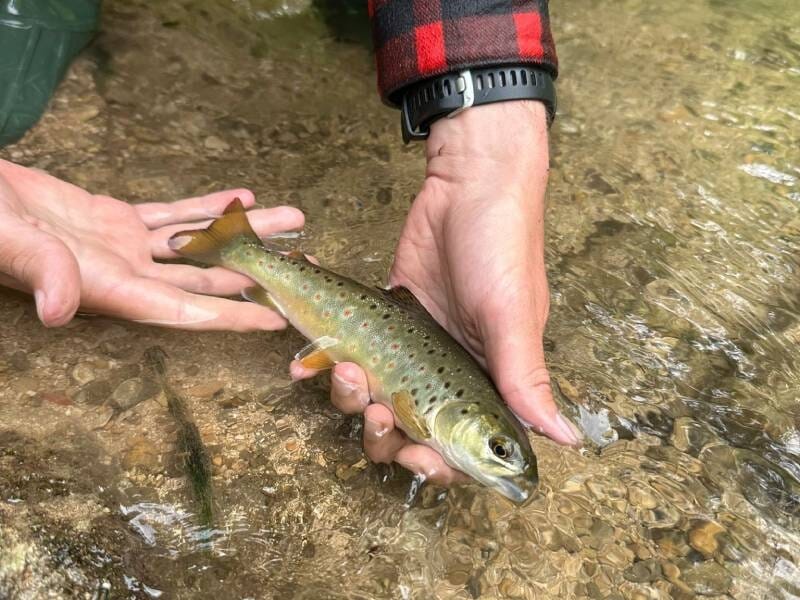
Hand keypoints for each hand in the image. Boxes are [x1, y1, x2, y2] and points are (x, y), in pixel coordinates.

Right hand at [0, 159, 303, 329]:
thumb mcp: (8, 243)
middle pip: (207, 277)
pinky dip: (206, 207)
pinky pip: (172, 215)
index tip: (276, 320)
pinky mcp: (113, 218)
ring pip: (197, 242)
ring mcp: (122, 246)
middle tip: (306, 263)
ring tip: (291, 220)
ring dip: (244, 233)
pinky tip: (240, 198)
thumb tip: (58, 311)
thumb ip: (41, 272)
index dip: (232, 315)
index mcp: (108, 288)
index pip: (183, 308)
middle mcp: (125, 273)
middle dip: (257, 271)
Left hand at [293, 101, 580, 484]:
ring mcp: (412, 346)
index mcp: (488, 381)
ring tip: (341, 366)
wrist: (467, 180)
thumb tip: (567, 440)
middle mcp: (450, 372)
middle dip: (383, 432)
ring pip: (370, 397)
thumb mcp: (511, 314)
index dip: (433, 463)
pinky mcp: (383, 317)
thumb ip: (525, 377)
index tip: (412, 454)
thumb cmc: (502, 244)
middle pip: (406, 431)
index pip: (459, 447)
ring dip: (349, 396)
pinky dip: (321, 362)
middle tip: (374, 406)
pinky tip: (304, 360)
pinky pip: (346, 352)